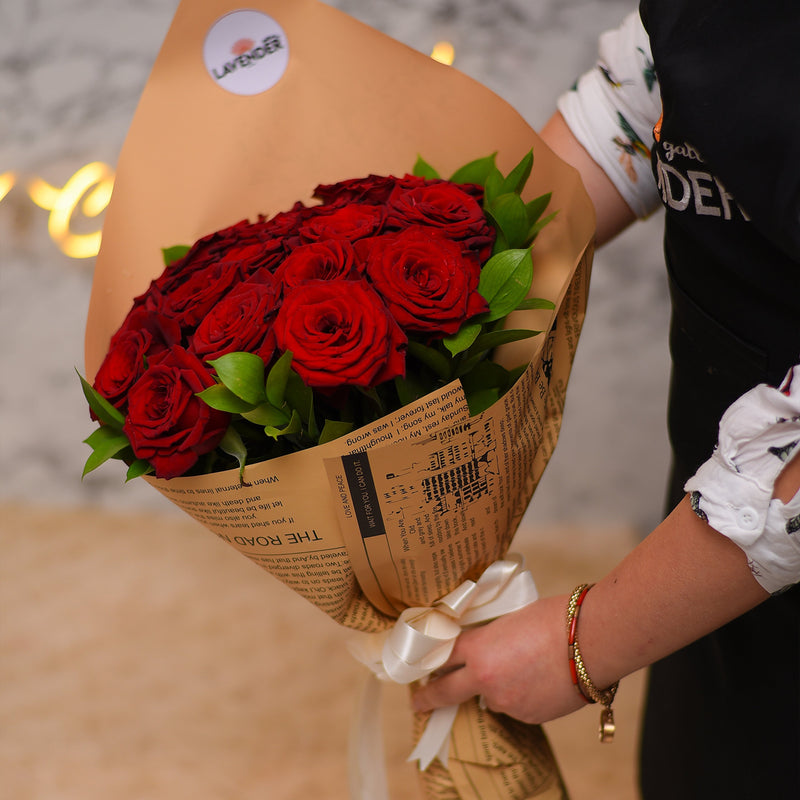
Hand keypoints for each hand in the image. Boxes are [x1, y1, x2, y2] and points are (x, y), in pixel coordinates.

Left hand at [411, 594, 585, 723]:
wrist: (592, 640)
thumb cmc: (554, 618)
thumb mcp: (510, 619)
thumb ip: (491, 637)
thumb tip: (486, 645)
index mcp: (479, 650)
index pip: (442, 657)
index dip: (429, 662)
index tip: (420, 670)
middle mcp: (487, 680)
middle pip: (447, 692)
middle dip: (429, 697)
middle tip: (419, 700)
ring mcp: (508, 702)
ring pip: (490, 698)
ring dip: (494, 688)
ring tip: (520, 666)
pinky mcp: (530, 716)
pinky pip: (516, 706)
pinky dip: (521, 695)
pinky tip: (538, 678)